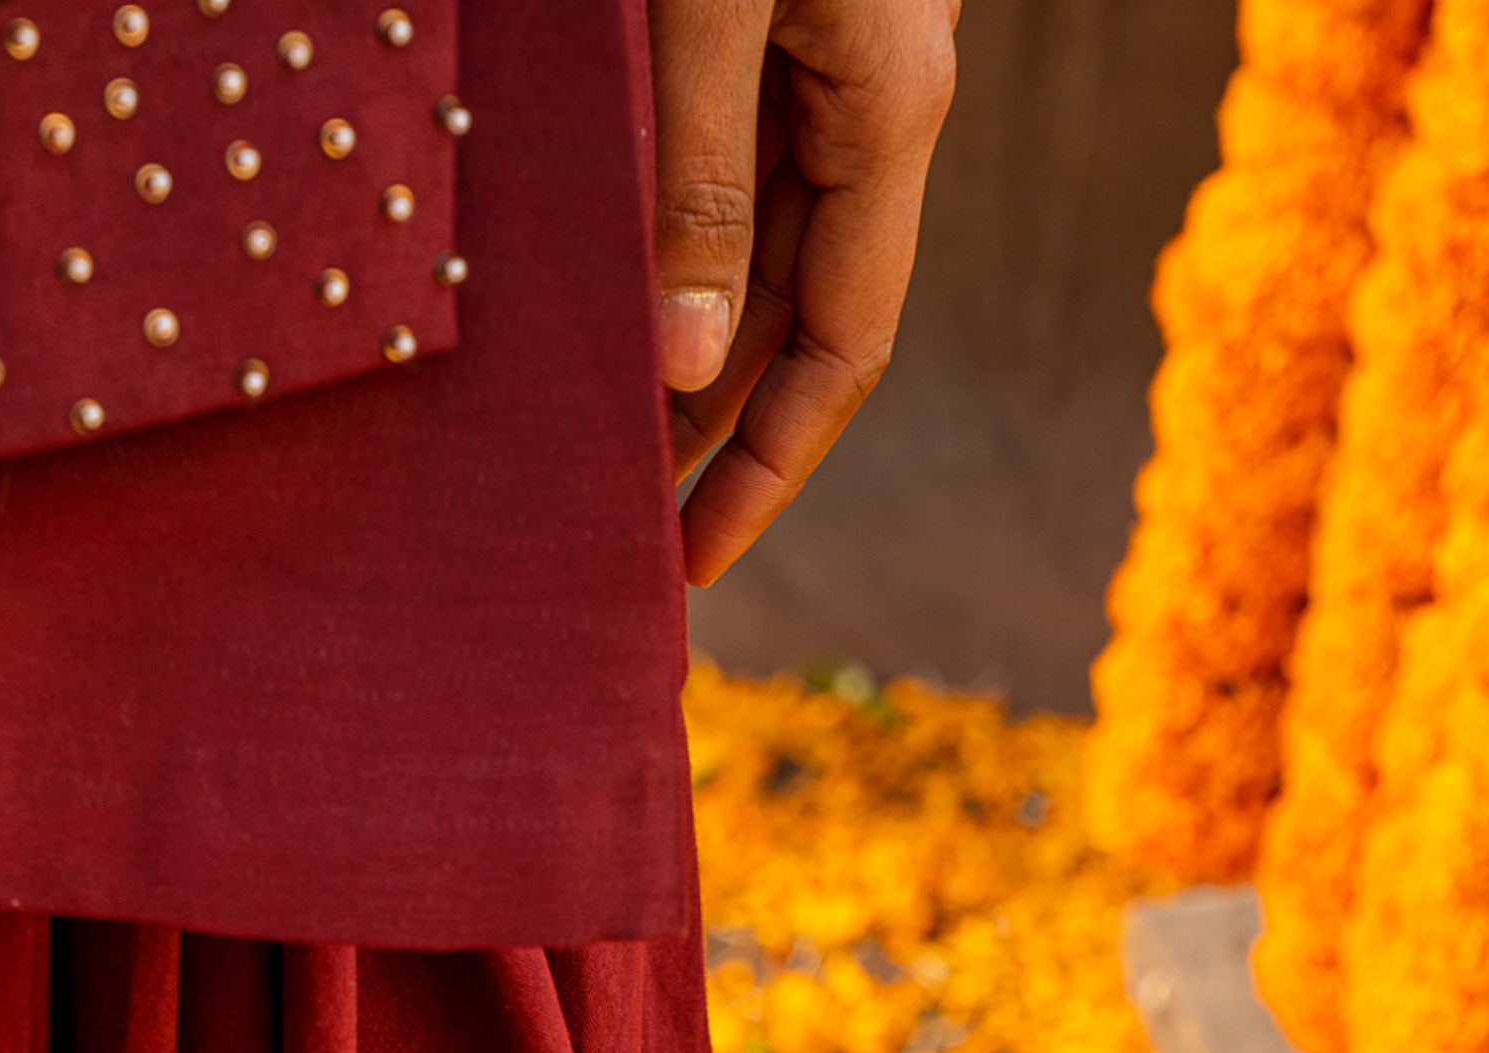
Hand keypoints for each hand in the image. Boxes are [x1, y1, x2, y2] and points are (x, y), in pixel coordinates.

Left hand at [650, 0, 959, 586]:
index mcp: (890, 112)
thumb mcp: (709, 8)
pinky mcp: (797, 11)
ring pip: (766, 236)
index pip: (843, 349)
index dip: (769, 470)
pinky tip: (611, 279)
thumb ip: (701, 175)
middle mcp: (880, 100)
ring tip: (598, 415)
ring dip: (687, 331)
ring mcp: (842, 55)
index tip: (690, 560)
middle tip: (614, 502)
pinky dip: (678, 232)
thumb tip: (685, 364)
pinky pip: (741, 150)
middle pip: (800, 310)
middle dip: (710, 417)